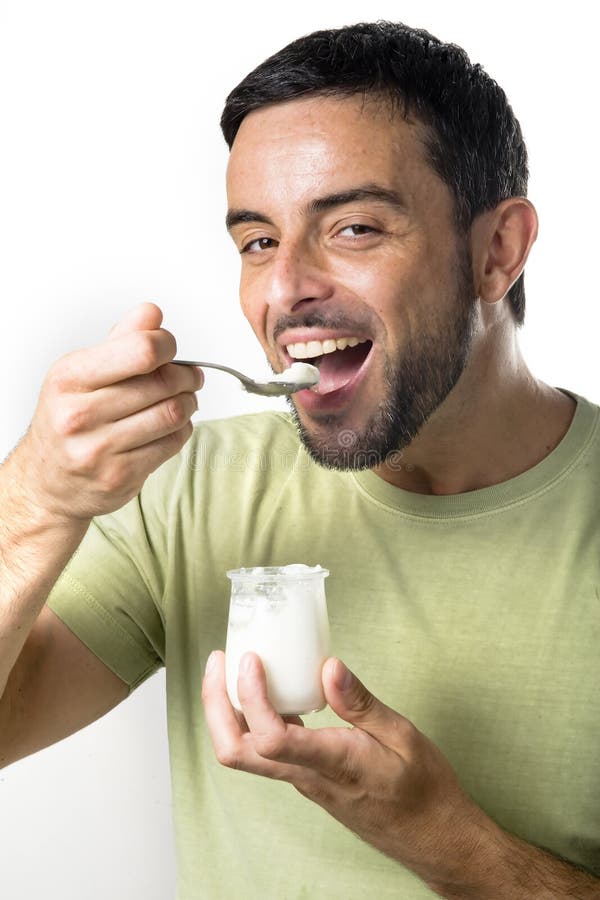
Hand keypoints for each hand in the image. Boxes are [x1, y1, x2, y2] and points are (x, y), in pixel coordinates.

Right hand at [16, 302, 201, 521]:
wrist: (48, 480)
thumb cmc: (70, 420)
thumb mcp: (83, 373)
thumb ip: (121, 341)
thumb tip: (152, 313)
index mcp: (69, 378)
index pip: (140, 350)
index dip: (166, 344)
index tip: (170, 348)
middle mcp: (79, 414)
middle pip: (161, 383)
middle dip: (186, 376)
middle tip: (191, 376)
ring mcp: (98, 449)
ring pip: (171, 414)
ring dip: (189, 403)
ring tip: (185, 399)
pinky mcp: (119, 476)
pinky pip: (171, 444)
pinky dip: (182, 430)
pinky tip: (173, 425)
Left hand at [202, 651, 502, 893]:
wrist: (432, 836)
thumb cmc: (423, 788)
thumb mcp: (403, 735)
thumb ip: (361, 702)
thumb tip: (328, 665)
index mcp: (333, 764)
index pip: (270, 739)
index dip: (250, 698)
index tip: (251, 659)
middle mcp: (307, 776)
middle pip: (236, 751)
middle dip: (215, 704)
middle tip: (218, 660)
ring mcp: (303, 780)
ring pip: (244, 753)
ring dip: (226, 711)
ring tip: (231, 667)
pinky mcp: (306, 778)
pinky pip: (263, 750)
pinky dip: (251, 718)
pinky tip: (268, 690)